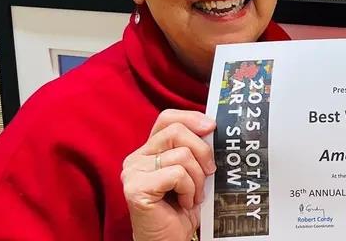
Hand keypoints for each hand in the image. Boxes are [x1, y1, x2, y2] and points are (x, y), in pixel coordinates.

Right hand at [122, 109, 216, 240]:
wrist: (171, 239)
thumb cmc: (183, 207)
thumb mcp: (194, 171)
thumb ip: (195, 149)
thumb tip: (212, 127)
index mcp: (149, 151)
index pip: (167, 118)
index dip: (191, 118)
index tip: (212, 127)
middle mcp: (136, 158)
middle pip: (177, 132)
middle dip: (202, 151)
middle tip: (208, 173)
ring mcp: (133, 173)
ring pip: (181, 154)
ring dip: (197, 178)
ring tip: (193, 195)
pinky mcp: (135, 188)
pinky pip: (177, 174)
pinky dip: (189, 189)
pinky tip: (185, 203)